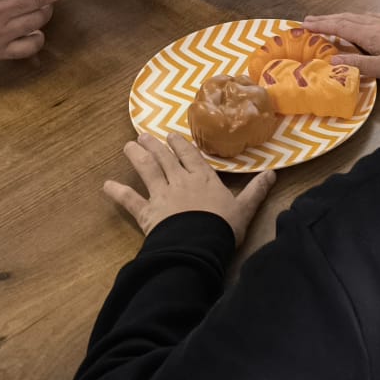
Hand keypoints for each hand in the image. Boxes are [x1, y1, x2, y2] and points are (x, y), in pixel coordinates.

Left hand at [103, 133, 277, 241]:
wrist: (199, 245)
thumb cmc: (223, 227)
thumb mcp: (245, 208)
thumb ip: (256, 190)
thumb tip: (274, 174)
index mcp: (203, 178)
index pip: (190, 156)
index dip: (180, 145)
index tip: (171, 134)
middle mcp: (180, 181)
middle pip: (165, 158)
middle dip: (154, 145)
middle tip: (143, 135)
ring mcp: (162, 195)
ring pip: (148, 170)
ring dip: (137, 157)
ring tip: (128, 146)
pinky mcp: (148, 213)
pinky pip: (130, 200)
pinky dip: (118, 192)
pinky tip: (106, 185)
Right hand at [299, 13, 379, 86]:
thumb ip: (359, 65)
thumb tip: (331, 62)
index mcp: (371, 34)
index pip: (340, 28)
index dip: (321, 26)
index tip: (303, 25)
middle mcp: (377, 24)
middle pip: (347, 19)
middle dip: (326, 19)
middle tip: (307, 20)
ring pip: (358, 16)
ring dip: (339, 17)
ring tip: (326, 19)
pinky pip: (370, 16)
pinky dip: (357, 17)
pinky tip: (359, 18)